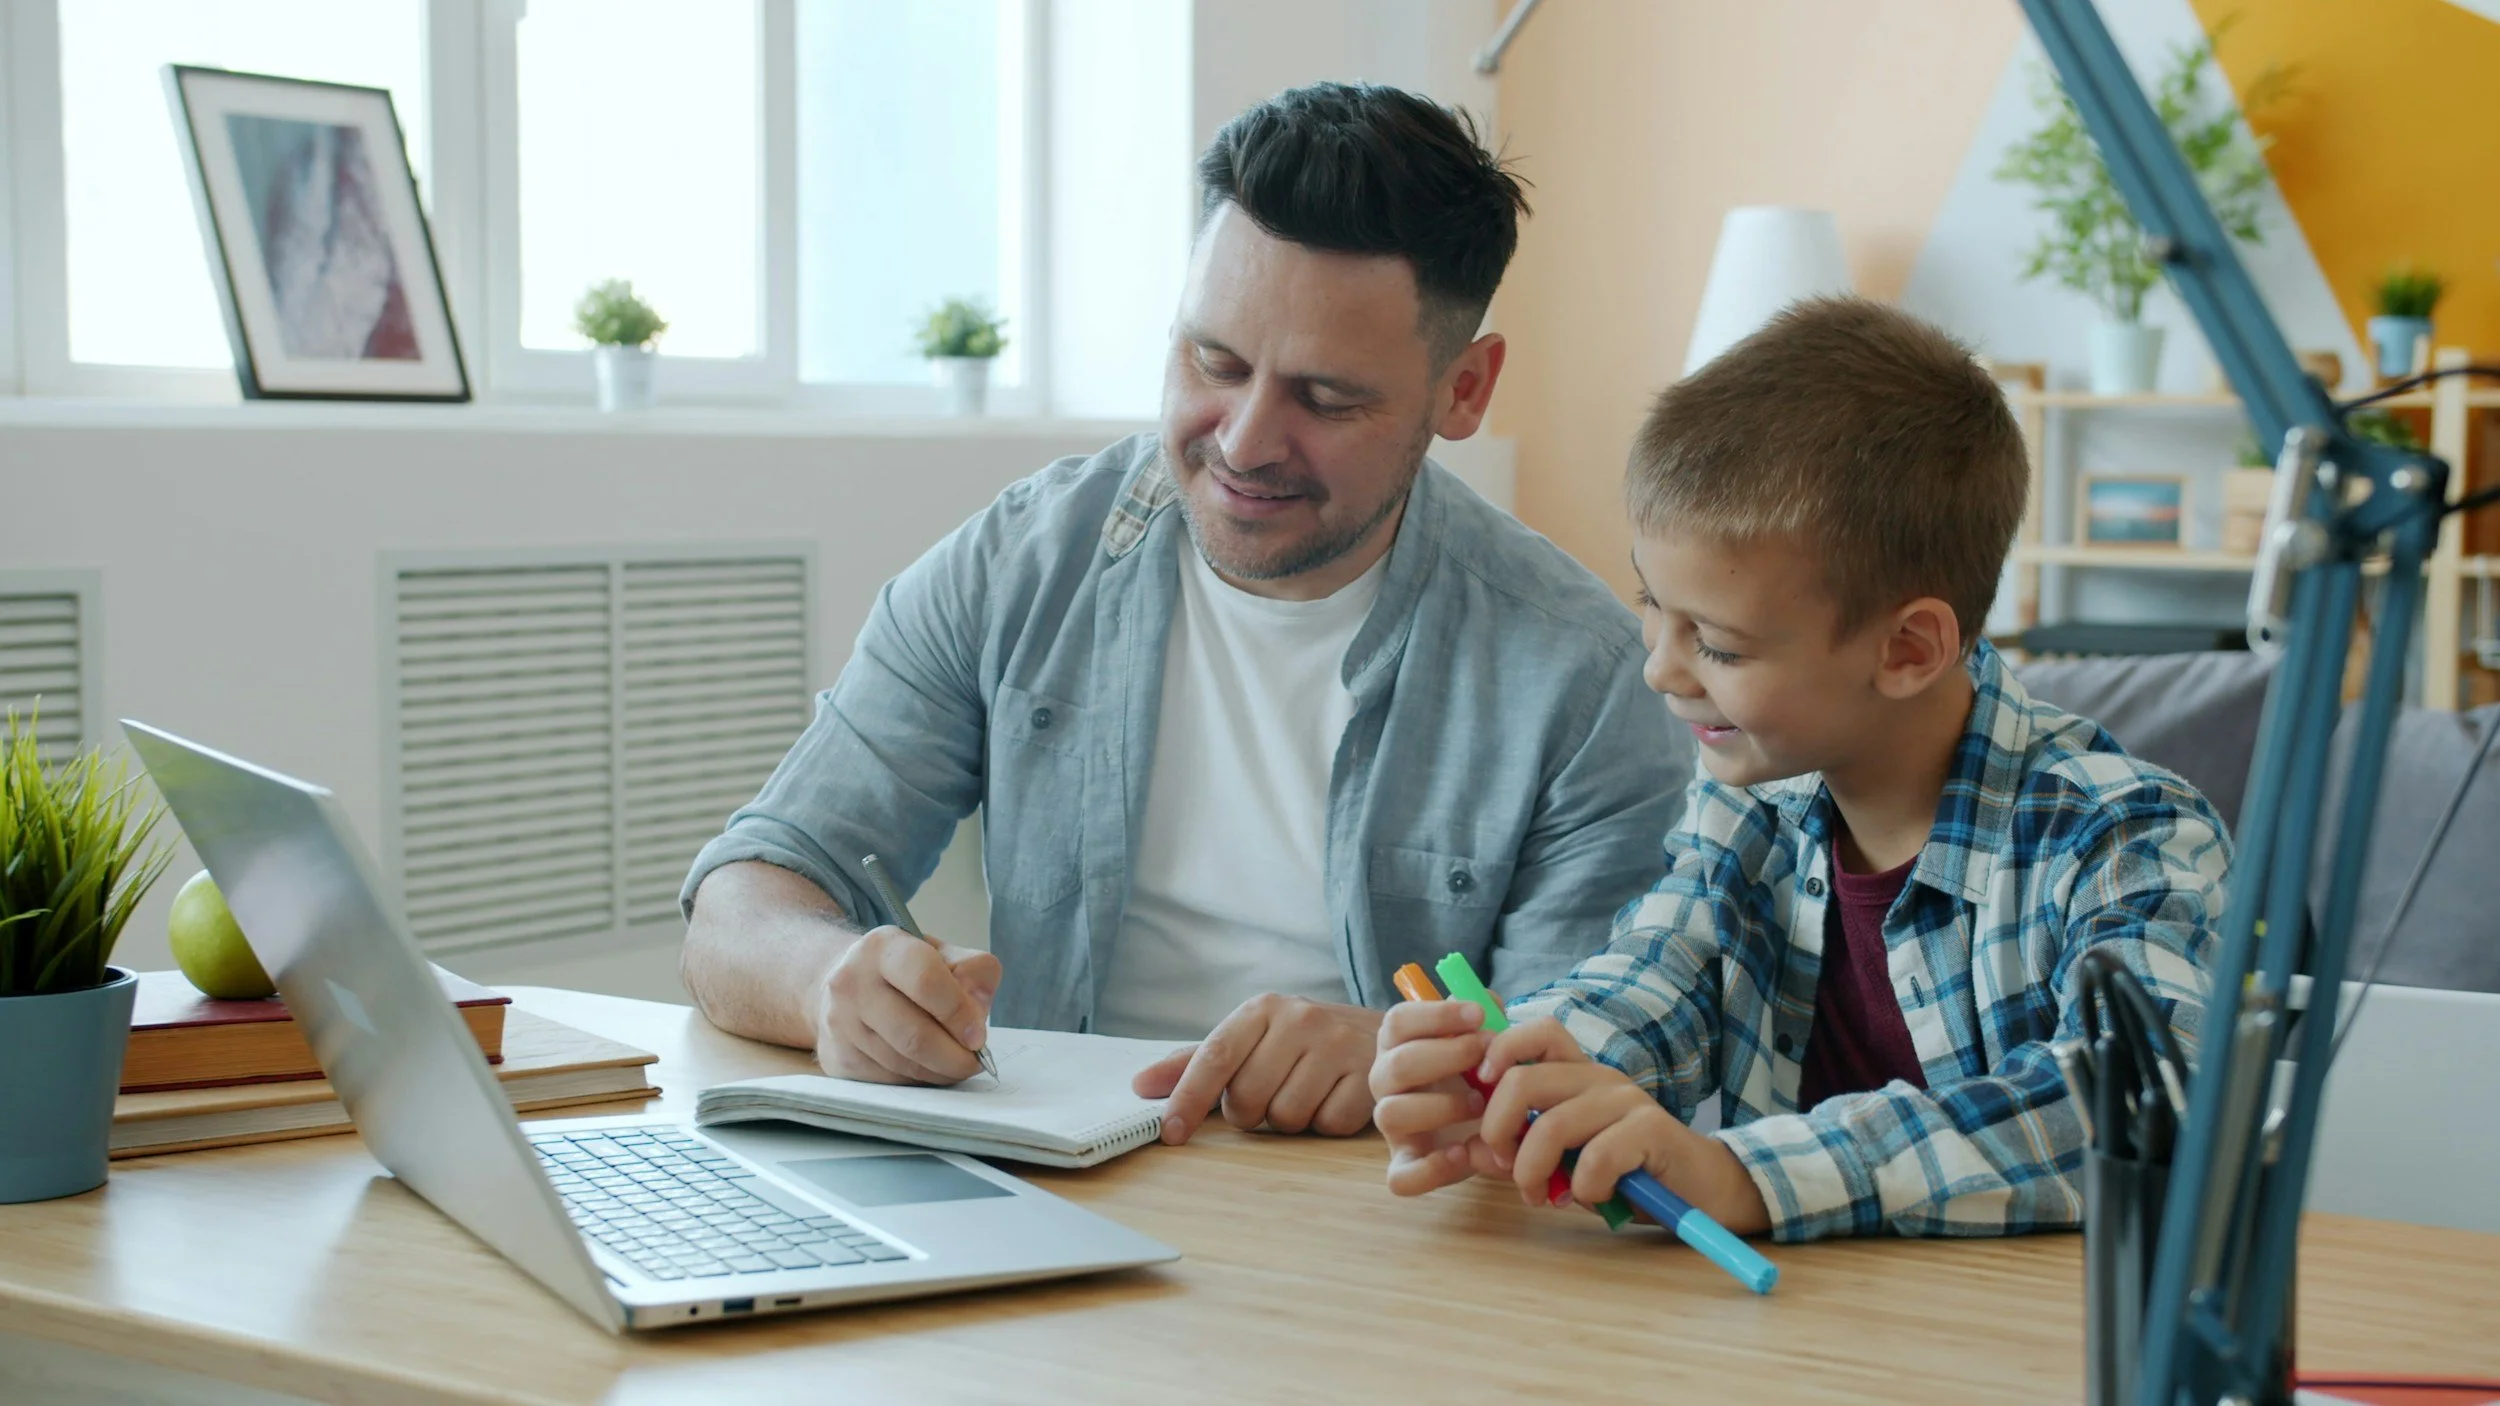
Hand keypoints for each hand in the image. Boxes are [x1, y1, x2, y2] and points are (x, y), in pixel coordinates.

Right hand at [806, 925, 1001, 1084]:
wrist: (845, 985)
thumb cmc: (903, 970)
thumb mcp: (941, 953)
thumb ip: (973, 972)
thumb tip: (977, 1016)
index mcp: (883, 948)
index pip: (926, 981)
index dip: (959, 1013)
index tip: (978, 1035)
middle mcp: (852, 983)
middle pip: (914, 1035)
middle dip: (955, 1057)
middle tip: (974, 1061)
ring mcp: (840, 1023)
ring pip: (903, 1063)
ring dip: (940, 1072)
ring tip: (958, 1065)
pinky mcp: (838, 1057)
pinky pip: (889, 1079)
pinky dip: (919, 1080)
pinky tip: (930, 1068)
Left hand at [1130, 994, 1382, 1141]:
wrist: (1388, 1035)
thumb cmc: (1303, 1045)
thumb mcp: (1252, 1041)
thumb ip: (1196, 1064)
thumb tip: (1140, 1086)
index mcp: (1262, 1008)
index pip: (1214, 1057)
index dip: (1188, 1099)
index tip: (1170, 1134)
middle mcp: (1300, 1019)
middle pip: (1247, 1099)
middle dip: (1251, 1113)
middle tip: (1271, 1094)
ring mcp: (1338, 1045)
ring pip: (1286, 1118)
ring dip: (1289, 1120)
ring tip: (1306, 1093)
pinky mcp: (1369, 1075)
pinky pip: (1325, 1126)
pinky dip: (1324, 1124)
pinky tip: (1334, 1099)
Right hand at [1370, 998, 1507, 1195]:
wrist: (1479, 1122)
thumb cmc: (1474, 1072)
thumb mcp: (1481, 1041)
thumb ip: (1485, 1019)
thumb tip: (1489, 1004)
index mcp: (1397, 1045)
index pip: (1398, 1021)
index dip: (1437, 1015)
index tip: (1479, 1016)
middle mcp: (1385, 1082)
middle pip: (1397, 1063)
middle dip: (1448, 1057)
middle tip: (1488, 1060)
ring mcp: (1392, 1126)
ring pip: (1391, 1113)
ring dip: (1441, 1106)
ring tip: (1481, 1105)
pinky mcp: (1406, 1165)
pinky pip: (1400, 1177)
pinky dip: (1431, 1168)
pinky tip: (1463, 1152)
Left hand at [1476, 1019, 1769, 1233]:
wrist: (1699, 1191)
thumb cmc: (1626, 1175)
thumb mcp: (1564, 1162)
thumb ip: (1521, 1151)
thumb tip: (1469, 1151)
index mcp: (1576, 1074)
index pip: (1535, 1033)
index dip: (1498, 1051)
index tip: (1481, 1090)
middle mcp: (1598, 1076)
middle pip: (1523, 1081)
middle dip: (1497, 1131)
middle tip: (1507, 1169)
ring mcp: (1625, 1099)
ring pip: (1551, 1125)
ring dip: (1532, 1173)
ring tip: (1541, 1197)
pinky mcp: (1650, 1128)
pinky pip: (1595, 1157)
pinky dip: (1584, 1188)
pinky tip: (1594, 1198)